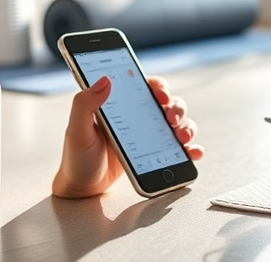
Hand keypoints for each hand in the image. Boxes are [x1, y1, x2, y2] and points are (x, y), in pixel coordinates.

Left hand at [52, 75, 203, 198]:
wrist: (83, 190)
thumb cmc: (77, 159)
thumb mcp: (77, 130)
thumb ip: (85, 104)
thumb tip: (105, 79)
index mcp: (122, 105)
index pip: (146, 85)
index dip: (159, 86)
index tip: (161, 95)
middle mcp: (139, 116)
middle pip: (169, 103)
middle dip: (177, 108)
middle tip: (172, 120)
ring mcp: (150, 135)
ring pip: (179, 123)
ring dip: (187, 127)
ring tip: (182, 139)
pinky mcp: (157, 153)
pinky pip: (180, 148)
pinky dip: (191, 148)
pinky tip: (192, 153)